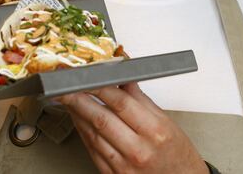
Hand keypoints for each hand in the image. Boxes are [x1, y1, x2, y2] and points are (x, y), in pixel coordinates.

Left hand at [56, 82, 207, 173]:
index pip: (120, 102)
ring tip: (69, 101)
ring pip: (93, 134)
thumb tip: (123, 78)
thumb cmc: (177, 154)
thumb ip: (140, 99)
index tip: (87, 77)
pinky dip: (83, 133)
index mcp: (155, 131)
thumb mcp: (166, 121)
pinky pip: (93, 151)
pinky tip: (79, 121)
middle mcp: (138, 149)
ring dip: (77, 115)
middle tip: (65, 87)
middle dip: (79, 99)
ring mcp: (124, 165)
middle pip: (101, 118)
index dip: (99, 87)